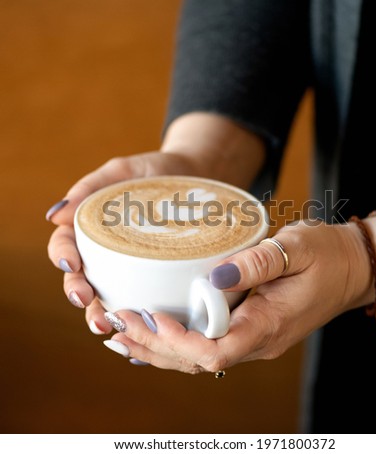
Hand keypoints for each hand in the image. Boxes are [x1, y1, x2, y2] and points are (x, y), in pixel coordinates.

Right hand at [46, 151, 199, 332]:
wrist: (199, 177)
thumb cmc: (156, 172)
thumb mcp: (124, 171)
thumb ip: (91, 186)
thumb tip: (54, 216)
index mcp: (92, 228)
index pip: (66, 246)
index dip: (63, 257)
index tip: (71, 265)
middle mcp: (107, 251)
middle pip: (82, 277)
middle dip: (79, 294)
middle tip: (89, 304)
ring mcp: (130, 265)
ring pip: (108, 294)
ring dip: (104, 313)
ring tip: (110, 325)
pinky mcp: (156, 274)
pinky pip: (142, 295)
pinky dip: (137, 313)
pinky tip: (142, 326)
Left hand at [104, 220, 372, 372]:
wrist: (351, 267)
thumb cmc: (327, 256)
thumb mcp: (296, 248)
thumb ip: (257, 263)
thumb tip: (213, 276)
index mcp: (269, 324)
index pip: (215, 351)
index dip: (177, 341)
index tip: (150, 316)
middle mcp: (259, 341)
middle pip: (196, 361)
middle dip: (154, 345)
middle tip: (117, 322)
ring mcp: (254, 338)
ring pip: (198, 358)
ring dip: (158, 348)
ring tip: (120, 333)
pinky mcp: (250, 328)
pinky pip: (207, 345)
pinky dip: (175, 343)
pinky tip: (151, 337)